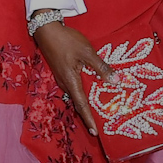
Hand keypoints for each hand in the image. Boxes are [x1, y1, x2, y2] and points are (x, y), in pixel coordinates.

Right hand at [30, 16, 113, 135]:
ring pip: (75, 95)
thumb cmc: (67, 40)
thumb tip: (115, 81)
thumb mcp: (87, 52)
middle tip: (99, 126)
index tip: (95, 132)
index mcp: (71, 81)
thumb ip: (101, 67)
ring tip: (97, 111)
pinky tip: (90, 90)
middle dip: (88, 115)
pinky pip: (73, 87)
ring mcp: (62, 78)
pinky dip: (82, 93)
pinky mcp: (61, 72)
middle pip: (78, 103)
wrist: (46, 30)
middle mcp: (65, 83)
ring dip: (85, 104)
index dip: (89, 119)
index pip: (82, 105)